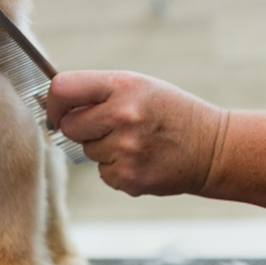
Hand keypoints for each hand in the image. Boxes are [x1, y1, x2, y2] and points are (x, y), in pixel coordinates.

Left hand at [45, 71, 226, 196]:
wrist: (214, 148)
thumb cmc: (169, 113)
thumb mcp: (138, 86)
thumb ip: (97, 91)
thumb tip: (50, 104)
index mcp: (123, 86)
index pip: (63, 88)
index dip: (53, 101)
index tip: (57, 109)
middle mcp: (123, 116)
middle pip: (68, 126)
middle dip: (81, 127)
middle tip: (111, 126)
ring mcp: (126, 149)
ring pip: (86, 151)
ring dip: (102, 148)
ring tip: (135, 141)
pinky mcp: (129, 178)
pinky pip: (102, 173)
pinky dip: (116, 168)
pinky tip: (141, 159)